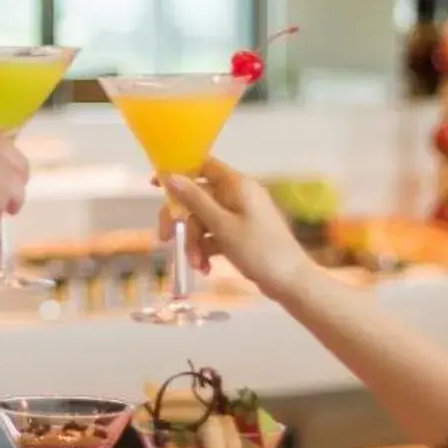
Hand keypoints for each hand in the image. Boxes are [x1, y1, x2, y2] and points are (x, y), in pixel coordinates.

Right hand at [163, 158, 314, 301]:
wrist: (291, 281)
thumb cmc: (258, 250)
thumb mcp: (222, 225)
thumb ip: (195, 200)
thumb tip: (171, 176)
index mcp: (237, 185)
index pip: (203, 166)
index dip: (179, 173)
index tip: (155, 185)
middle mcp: (238, 196)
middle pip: (198, 199)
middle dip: (183, 221)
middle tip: (167, 239)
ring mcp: (241, 216)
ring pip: (204, 221)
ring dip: (195, 242)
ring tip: (196, 264)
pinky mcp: (241, 234)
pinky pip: (215, 235)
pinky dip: (207, 250)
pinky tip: (204, 268)